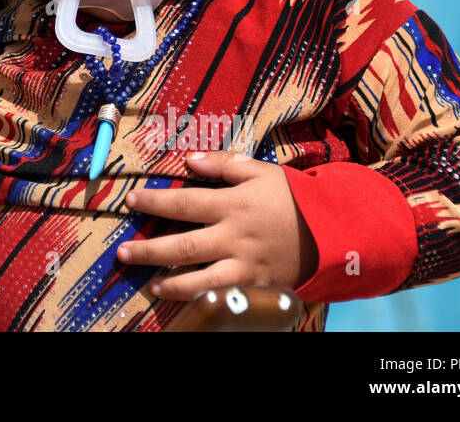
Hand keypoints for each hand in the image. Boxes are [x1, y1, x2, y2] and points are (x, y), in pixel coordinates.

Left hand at [116, 151, 318, 300]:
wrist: (336, 232)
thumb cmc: (294, 198)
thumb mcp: (261, 171)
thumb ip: (223, 164)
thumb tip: (188, 160)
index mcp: (233, 205)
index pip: (184, 202)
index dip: (154, 202)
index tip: (130, 201)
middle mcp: (235, 237)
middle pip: (184, 246)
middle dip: (149, 250)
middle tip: (123, 252)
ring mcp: (246, 266)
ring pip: (202, 280)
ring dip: (172, 284)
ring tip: (150, 284)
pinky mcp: (258, 287)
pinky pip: (226, 296)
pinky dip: (204, 299)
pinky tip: (187, 300)